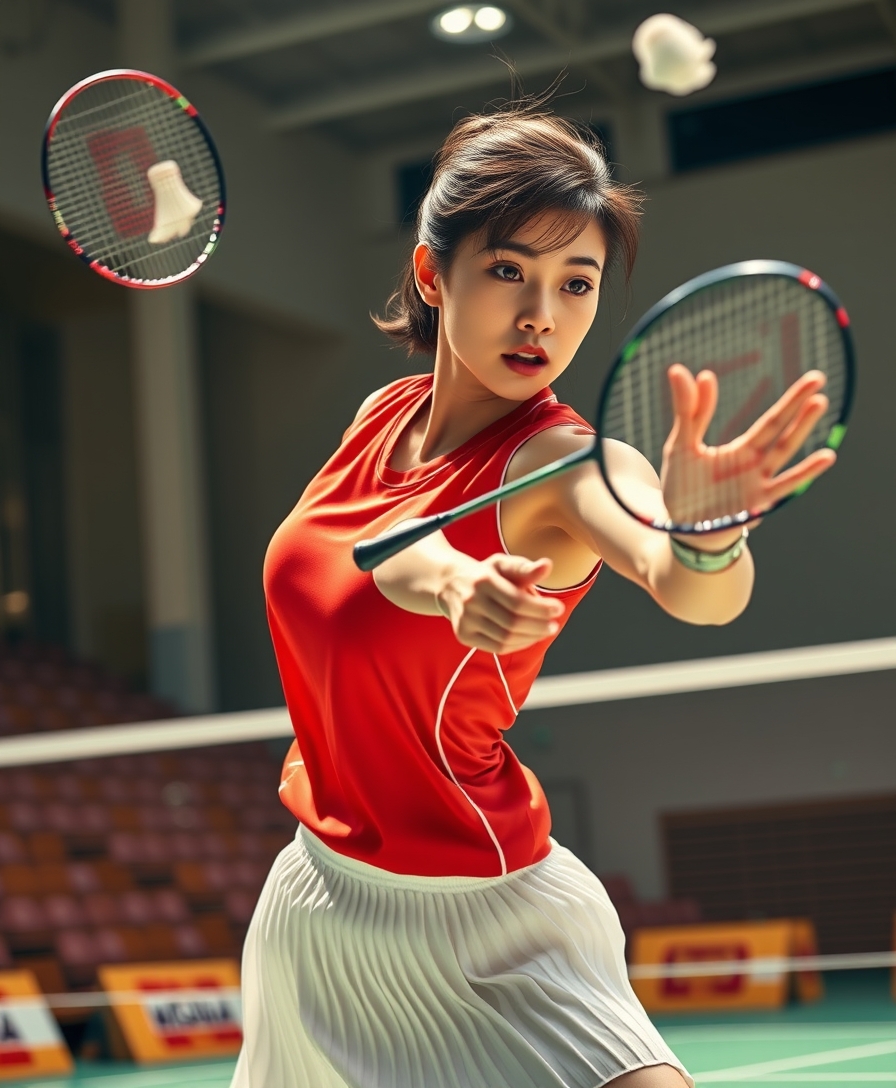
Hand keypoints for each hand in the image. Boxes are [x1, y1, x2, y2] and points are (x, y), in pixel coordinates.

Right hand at [436, 554, 564, 652]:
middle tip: (554, 624)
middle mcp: (470, 601)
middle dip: (539, 626)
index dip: (541, 609)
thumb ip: (525, 568)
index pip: (517, 602)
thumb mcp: (504, 564)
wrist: (450, 583)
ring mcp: (465, 621)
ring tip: (545, 631)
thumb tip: (547, 566)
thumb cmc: (486, 574)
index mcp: (483, 581)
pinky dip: (517, 645)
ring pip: (505, 638)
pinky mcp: (463, 635)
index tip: (558, 608)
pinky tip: (529, 637)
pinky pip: (496, 647)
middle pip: (512, 622)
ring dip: (531, 637)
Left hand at [660, 364, 836, 529]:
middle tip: (818, 378)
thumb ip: (687, 413)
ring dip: (801, 429)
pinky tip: (826, 456)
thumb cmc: (683, 490)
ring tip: (819, 404)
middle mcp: (756, 466)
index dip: (789, 400)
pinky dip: (804, 473)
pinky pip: (783, 487)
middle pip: (780, 430)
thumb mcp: (680, 446)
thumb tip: (682, 370)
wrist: (679, 531)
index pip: (771, 421)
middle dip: (798, 406)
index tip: (808, 378)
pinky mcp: (756, 504)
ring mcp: (758, 485)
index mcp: (742, 451)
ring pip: (783, 452)